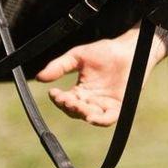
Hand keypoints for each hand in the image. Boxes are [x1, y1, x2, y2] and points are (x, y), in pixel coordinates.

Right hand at [35, 24, 164, 125]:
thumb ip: (59, 66)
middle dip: (69, 106)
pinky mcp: (119, 106)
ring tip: (77, 105)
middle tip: (66, 99)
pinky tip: (92, 117)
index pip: (65, 100)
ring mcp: (105, 105)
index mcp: (80, 91)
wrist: (128, 48)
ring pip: (89, 115)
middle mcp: (91, 101)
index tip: (53, 93)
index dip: (58, 99)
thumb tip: (39, 77)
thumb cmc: (104, 51)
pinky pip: (108, 118)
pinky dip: (100, 120)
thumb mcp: (77, 56)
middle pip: (76, 111)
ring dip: (82, 112)